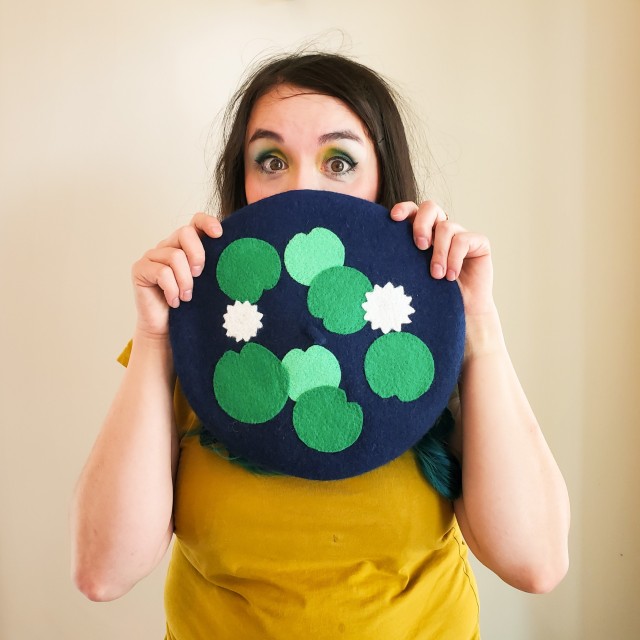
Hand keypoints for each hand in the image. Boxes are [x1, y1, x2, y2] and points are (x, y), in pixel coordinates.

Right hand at [131, 212, 222, 337]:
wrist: (167, 328)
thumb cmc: (190, 305)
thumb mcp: (206, 283)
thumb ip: (212, 266)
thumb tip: (233, 257)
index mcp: (186, 245)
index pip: (195, 222)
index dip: (206, 222)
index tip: (219, 234)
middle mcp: (168, 245)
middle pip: (185, 233)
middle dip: (197, 254)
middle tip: (200, 275)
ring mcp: (152, 256)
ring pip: (174, 256)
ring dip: (185, 281)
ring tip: (187, 297)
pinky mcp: (140, 269)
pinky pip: (161, 272)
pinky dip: (172, 289)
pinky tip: (174, 301)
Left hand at [389, 200, 493, 317]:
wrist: (461, 314)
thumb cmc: (432, 296)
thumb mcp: (412, 275)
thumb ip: (402, 257)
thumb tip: (377, 248)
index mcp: (422, 234)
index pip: (412, 211)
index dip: (404, 208)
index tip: (394, 218)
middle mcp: (440, 231)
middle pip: (430, 207)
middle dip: (422, 224)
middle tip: (420, 245)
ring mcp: (460, 235)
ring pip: (446, 227)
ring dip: (439, 253)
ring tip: (436, 276)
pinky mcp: (479, 242)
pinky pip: (463, 240)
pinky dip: (454, 258)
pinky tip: (451, 277)